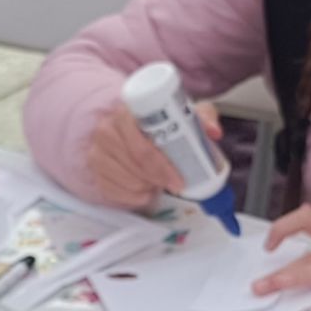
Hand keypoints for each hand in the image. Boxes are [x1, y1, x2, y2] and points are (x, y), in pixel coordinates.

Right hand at [78, 99, 217, 209]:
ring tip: (159, 183)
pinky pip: (115, 193)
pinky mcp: (96, 171)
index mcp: (126, 113)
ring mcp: (97, 152)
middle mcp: (106, 130)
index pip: (141, 147)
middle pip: (134, 166)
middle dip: (158, 180)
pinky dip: (134, 197)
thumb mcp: (184, 114)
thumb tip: (214, 132)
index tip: (179, 181)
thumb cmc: (161, 123)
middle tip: (175, 185)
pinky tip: (145, 190)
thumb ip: (202, 118)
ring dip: (147, 188)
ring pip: (126, 181)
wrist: (133, 126)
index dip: (161, 167)